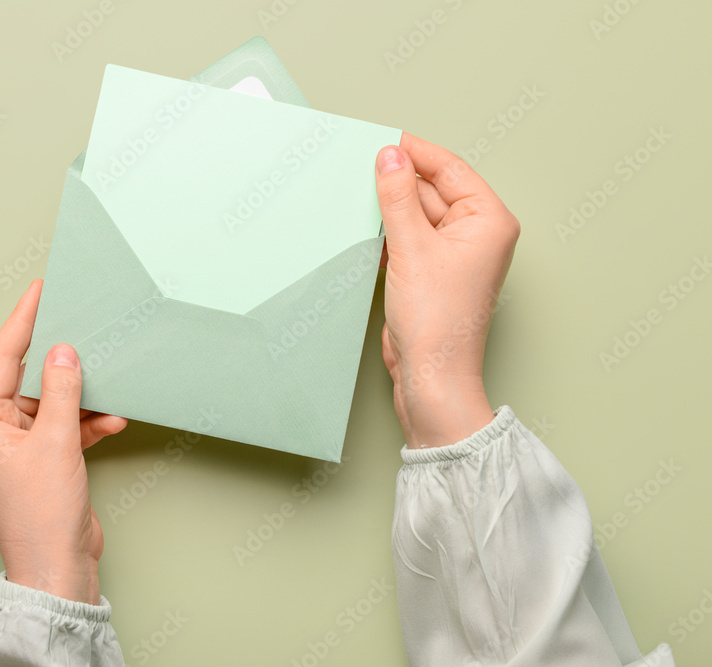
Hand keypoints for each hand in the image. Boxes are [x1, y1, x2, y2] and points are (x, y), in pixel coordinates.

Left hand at [0, 280, 127, 603]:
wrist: (58, 567)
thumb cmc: (41, 515)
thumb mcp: (55, 442)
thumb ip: (62, 391)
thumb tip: (64, 351)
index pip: (4, 356)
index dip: (24, 320)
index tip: (40, 290)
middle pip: (30, 375)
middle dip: (61, 359)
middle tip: (82, 323)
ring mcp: (20, 444)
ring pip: (52, 400)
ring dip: (82, 395)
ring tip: (108, 379)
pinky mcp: (44, 458)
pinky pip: (66, 425)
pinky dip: (89, 421)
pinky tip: (113, 417)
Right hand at [375, 134, 519, 447]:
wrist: (430, 376)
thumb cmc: (438, 323)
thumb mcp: (412, 248)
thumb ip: (397, 197)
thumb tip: (389, 157)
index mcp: (489, 220)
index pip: (450, 169)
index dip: (415, 152)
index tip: (383, 140)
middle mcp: (476, 234)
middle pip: (432, 189)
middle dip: (398, 181)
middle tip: (361, 166)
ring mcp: (452, 255)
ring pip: (416, 214)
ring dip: (389, 208)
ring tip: (358, 197)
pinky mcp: (430, 273)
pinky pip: (407, 238)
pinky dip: (387, 232)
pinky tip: (364, 228)